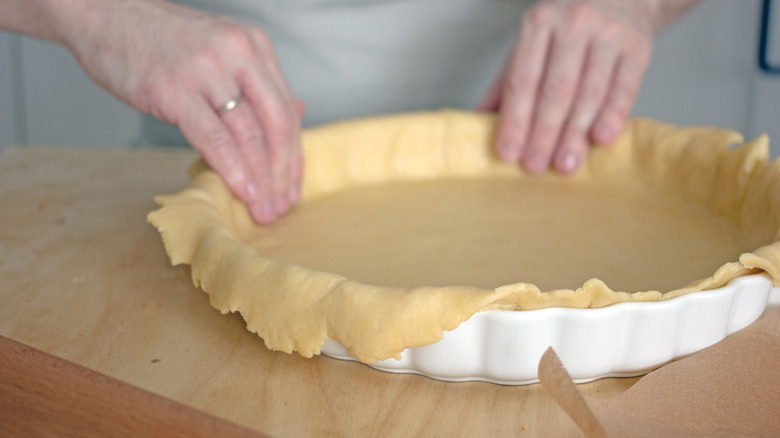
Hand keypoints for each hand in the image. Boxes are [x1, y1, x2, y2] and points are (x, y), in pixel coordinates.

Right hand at [66, 0, 302, 223]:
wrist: (102, 11)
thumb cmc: (159, 37)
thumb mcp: (221, 50)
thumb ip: (257, 82)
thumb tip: (297, 110)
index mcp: (254, 47)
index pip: (286, 110)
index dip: (293, 156)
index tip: (291, 187)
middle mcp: (239, 54)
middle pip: (276, 124)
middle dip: (283, 173)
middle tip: (282, 206)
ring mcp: (207, 70)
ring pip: (249, 134)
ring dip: (261, 179)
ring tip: (263, 208)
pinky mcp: (174, 89)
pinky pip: (214, 137)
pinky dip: (232, 168)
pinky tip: (242, 190)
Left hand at [478, 0, 655, 173]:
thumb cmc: (565, 29)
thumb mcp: (530, 45)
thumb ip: (505, 83)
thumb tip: (476, 124)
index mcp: (538, 23)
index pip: (522, 80)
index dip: (514, 120)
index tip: (508, 153)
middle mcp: (573, 23)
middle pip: (555, 90)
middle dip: (543, 133)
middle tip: (534, 166)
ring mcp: (608, 34)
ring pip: (589, 93)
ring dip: (575, 134)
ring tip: (565, 164)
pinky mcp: (638, 48)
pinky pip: (623, 89)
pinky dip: (612, 117)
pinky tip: (600, 140)